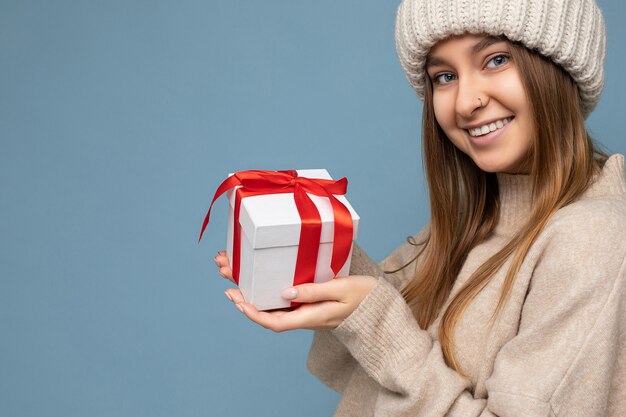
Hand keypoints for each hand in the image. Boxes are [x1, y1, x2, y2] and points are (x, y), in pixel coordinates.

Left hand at [214, 251, 376, 331]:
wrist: (381, 309)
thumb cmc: (364, 297)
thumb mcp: (341, 289)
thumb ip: (313, 292)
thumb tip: (284, 292)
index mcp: (311, 317)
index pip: (275, 322)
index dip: (253, 314)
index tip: (237, 300)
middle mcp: (305, 317)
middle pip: (267, 312)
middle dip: (243, 296)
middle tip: (225, 273)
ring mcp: (306, 312)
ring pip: (272, 305)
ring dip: (252, 289)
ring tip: (234, 270)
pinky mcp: (310, 304)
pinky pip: (283, 301)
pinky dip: (267, 288)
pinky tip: (259, 277)